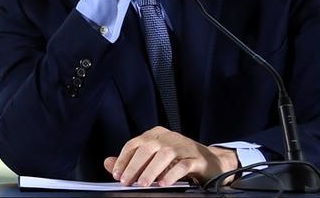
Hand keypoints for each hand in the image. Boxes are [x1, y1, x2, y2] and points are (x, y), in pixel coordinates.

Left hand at [103, 126, 238, 186]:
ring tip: (143, 184)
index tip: (116, 174)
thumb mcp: (153, 158)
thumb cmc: (179, 159)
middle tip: (126, 181)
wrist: (211, 161)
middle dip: (134, 165)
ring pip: (165, 155)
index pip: (135, 143)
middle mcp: (169, 137)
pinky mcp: (196, 158)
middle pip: (148, 148)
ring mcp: (184, 146)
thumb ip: (131, 161)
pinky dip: (171, 174)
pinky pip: (182, 165)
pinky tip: (163, 183)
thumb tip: (108, 163)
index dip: (124, 158)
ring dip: (151, 170)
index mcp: (156, 134)